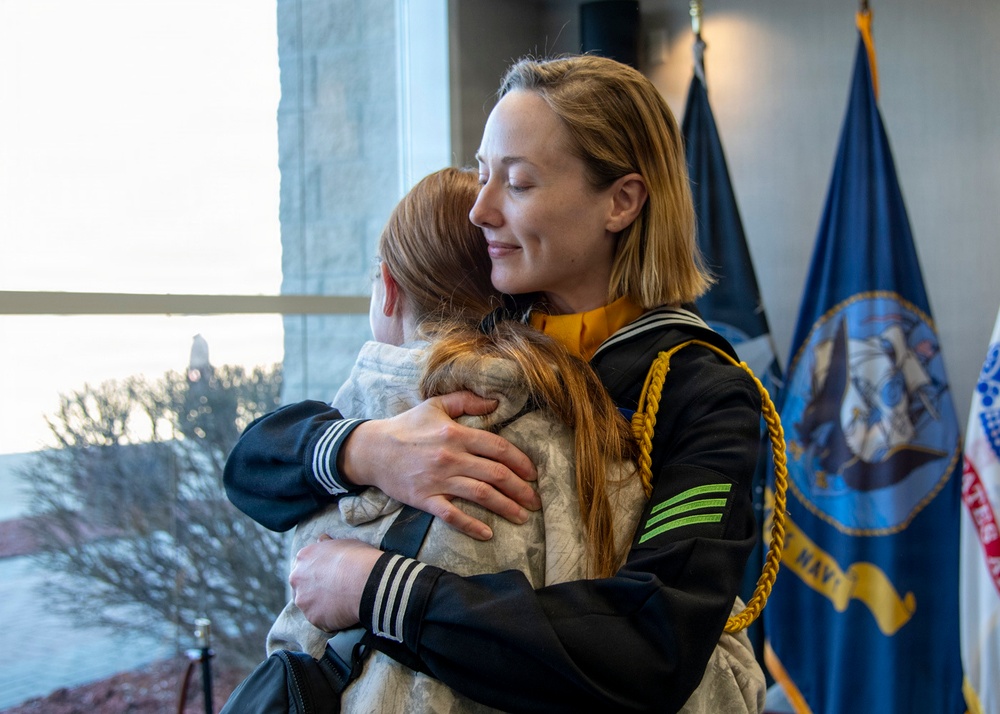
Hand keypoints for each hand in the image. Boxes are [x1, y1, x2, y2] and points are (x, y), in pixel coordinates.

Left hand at [290, 536, 381, 632]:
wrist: (367, 581)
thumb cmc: (359, 558)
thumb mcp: (343, 543)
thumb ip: (327, 545)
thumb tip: (321, 540)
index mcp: (303, 557)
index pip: (304, 566)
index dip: (318, 572)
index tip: (331, 575)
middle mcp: (297, 578)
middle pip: (302, 586)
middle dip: (315, 589)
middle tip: (335, 590)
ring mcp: (303, 600)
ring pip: (309, 605)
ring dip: (321, 605)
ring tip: (342, 602)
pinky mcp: (313, 618)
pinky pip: (320, 620)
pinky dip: (330, 618)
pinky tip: (344, 612)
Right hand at [339, 391, 539, 540]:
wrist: (372, 450)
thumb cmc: (406, 426)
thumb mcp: (435, 405)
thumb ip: (466, 401)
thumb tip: (496, 401)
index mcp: (456, 433)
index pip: (498, 447)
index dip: (520, 461)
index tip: (533, 474)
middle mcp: (450, 457)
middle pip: (495, 474)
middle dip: (520, 489)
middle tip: (535, 500)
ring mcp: (438, 480)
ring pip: (480, 495)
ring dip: (506, 507)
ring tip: (522, 516)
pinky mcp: (425, 499)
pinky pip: (452, 515)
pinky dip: (471, 525)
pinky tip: (487, 533)